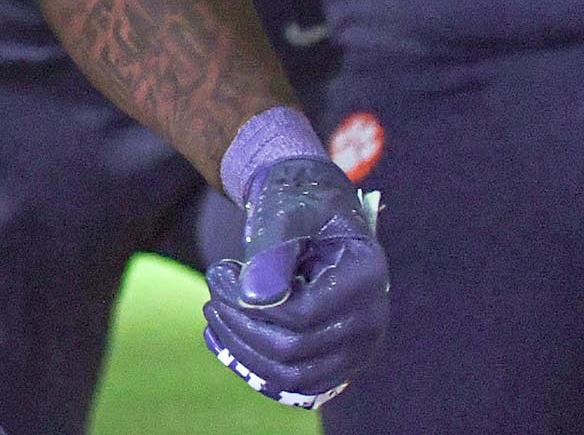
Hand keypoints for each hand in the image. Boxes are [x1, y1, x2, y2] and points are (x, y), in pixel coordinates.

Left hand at [204, 155, 387, 408]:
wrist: (312, 208)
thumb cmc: (298, 200)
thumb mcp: (284, 209)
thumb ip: (272, 248)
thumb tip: (254, 297)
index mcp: (365, 276)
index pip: (302, 315)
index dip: (247, 301)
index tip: (220, 270)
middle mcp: (369, 320)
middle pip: (293, 350)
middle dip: (239, 323)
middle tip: (213, 289)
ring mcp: (355, 347)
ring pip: (291, 375)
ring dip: (241, 349)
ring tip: (215, 310)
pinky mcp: (335, 360)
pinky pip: (293, 382)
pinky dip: (252, 366)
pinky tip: (220, 338)